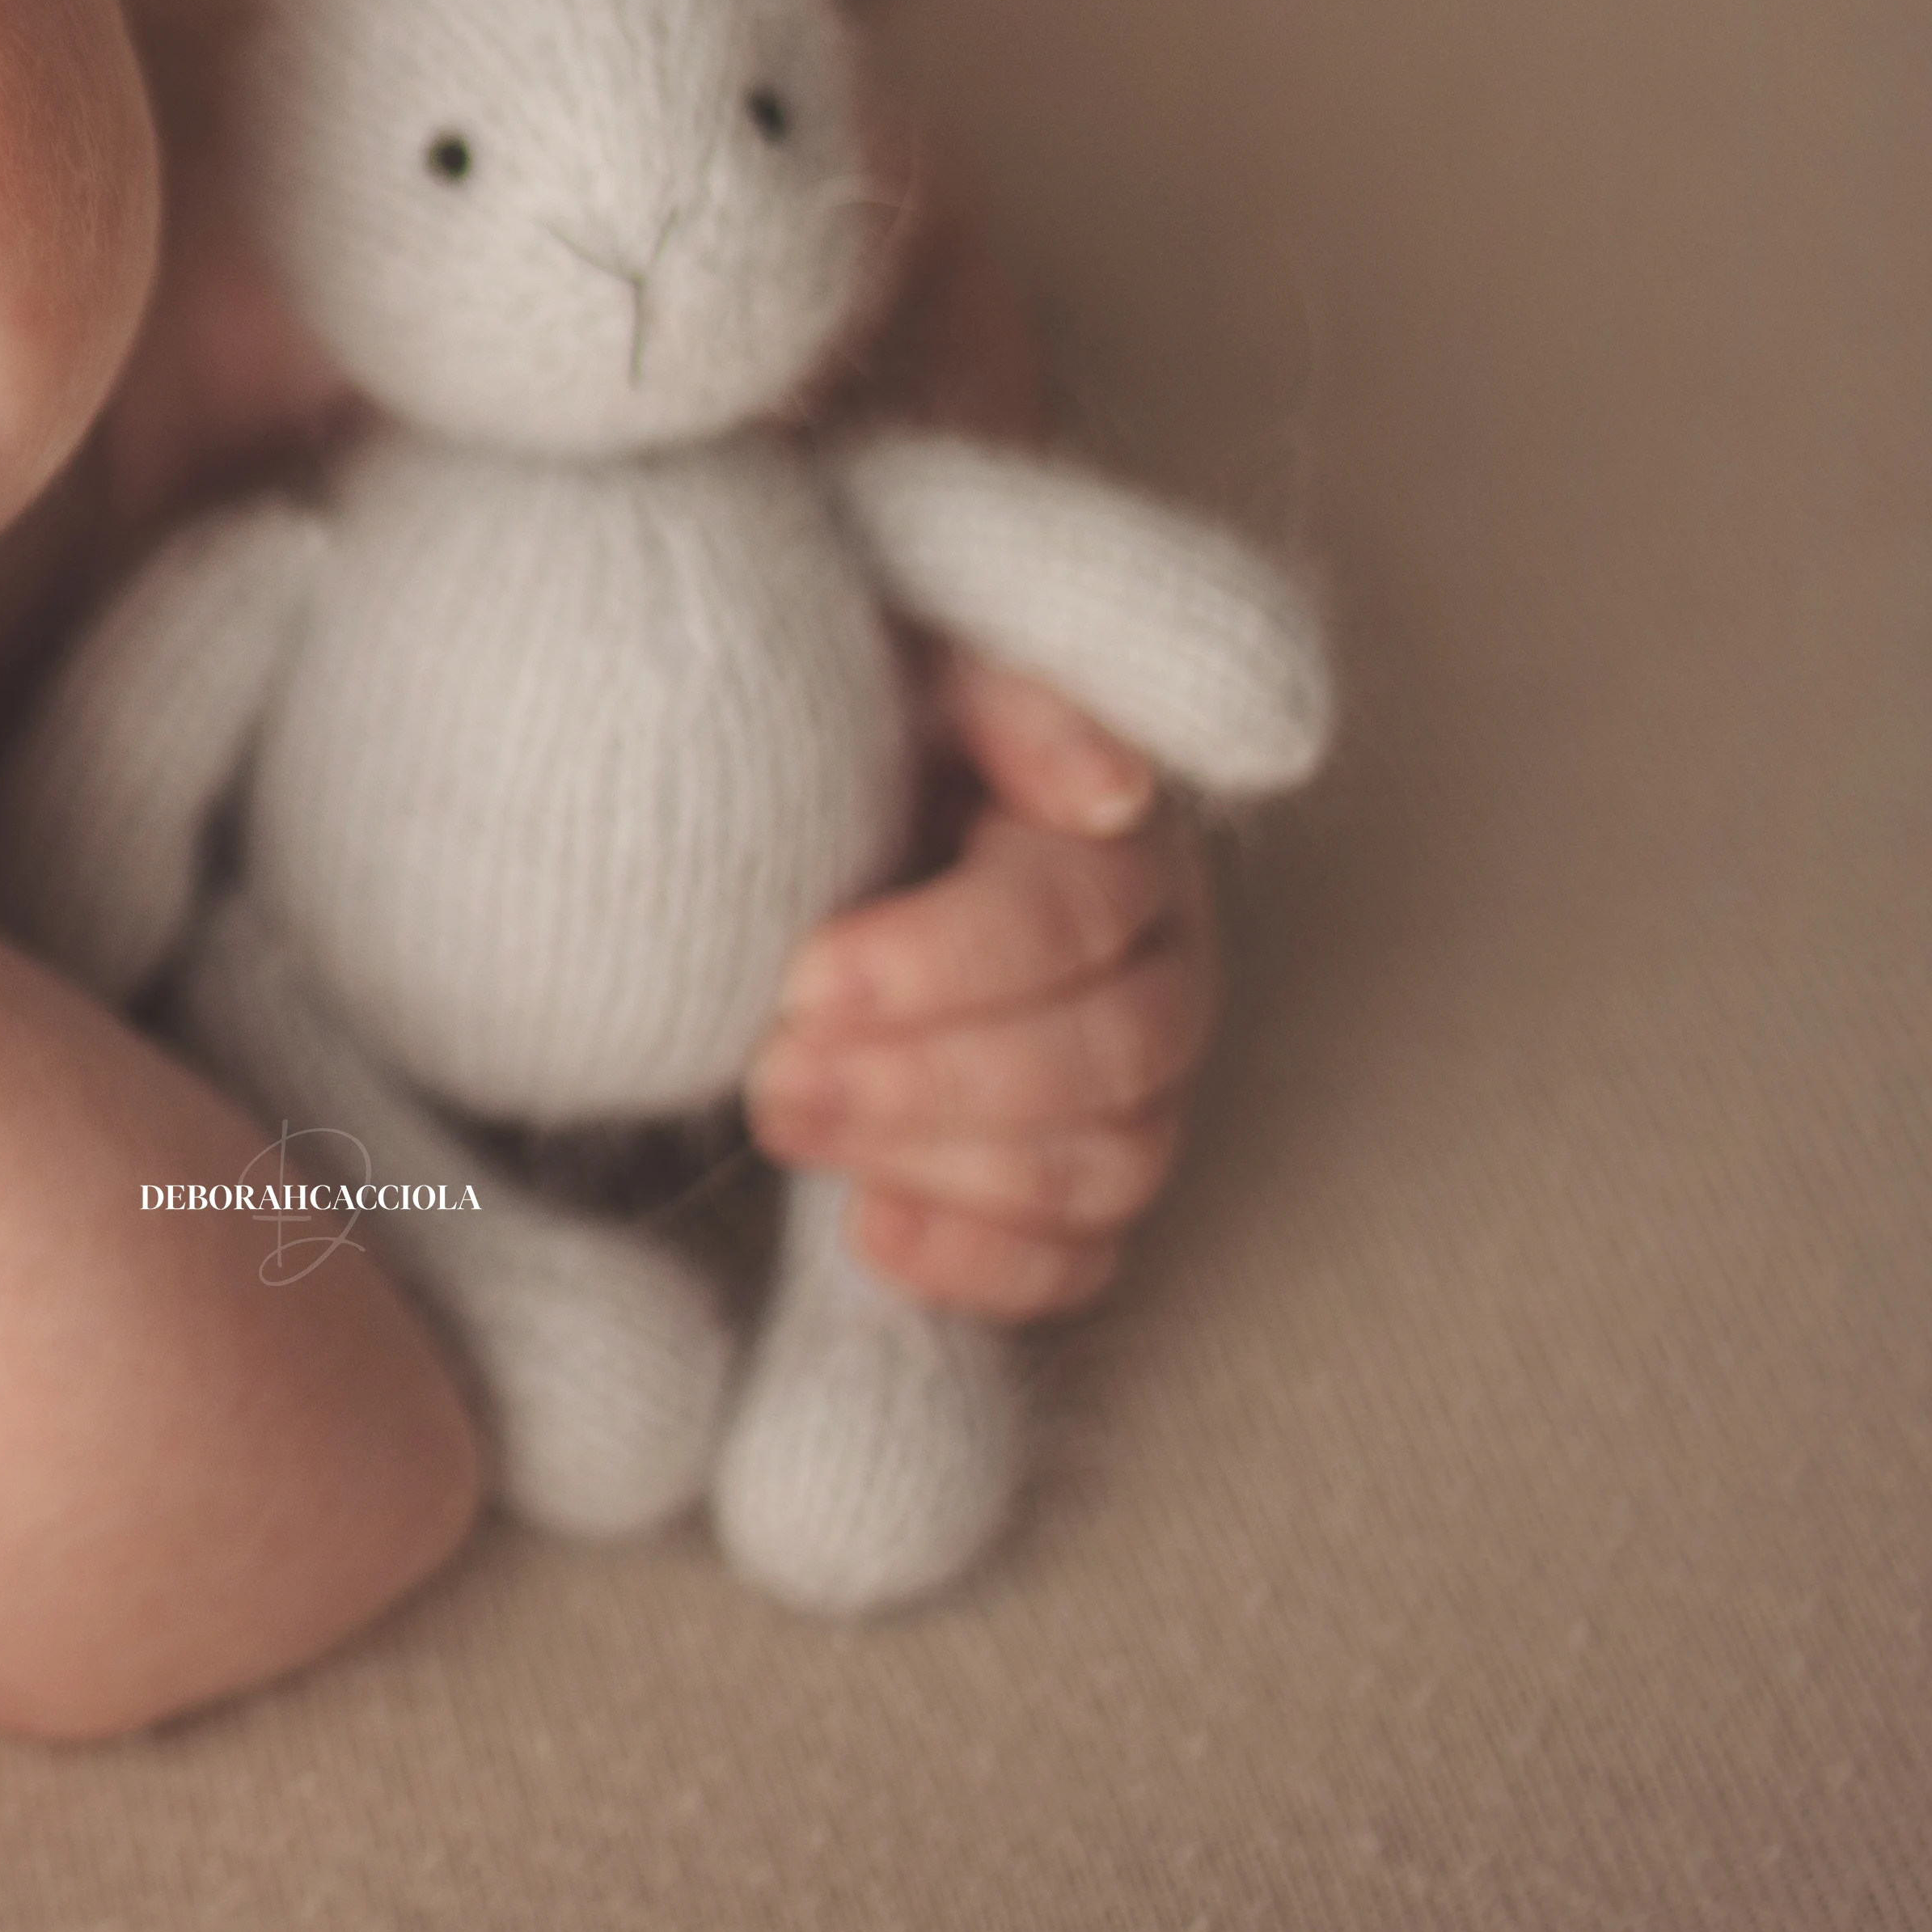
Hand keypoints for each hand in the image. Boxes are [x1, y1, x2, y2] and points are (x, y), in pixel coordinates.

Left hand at [743, 645, 1215, 1317]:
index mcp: (1118, 841)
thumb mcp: (914, 663)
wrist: (807, 817)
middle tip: (770, 1076)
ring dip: (941, 1167)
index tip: (802, 979)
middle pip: (1105, 1056)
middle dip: (927, 1083)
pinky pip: (1084, 1259)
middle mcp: (1161, 968)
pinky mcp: (1087, 1179)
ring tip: (786, 1124)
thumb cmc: (861, 726)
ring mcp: (1139, 1086)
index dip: (946, 964)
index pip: (1077, 919)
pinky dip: (987, 1268)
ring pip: (1107, 1165)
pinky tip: (868, 1234)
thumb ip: (1008, 696)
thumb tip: (1111, 790)